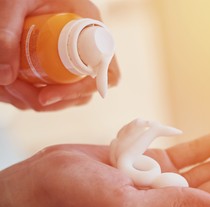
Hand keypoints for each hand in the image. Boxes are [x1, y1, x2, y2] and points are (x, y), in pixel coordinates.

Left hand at [0, 0, 119, 110]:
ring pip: (72, 94)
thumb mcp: (15, 2)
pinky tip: (12, 86)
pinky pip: (60, 88)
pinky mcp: (65, 63)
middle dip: (52, 100)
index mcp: (92, 25)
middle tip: (15, 91)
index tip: (45, 97)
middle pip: (87, 89)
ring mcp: (79, 56)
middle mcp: (91, 44)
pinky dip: (35, 94)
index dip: (80, 90)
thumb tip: (5, 77)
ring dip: (39, 100)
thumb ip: (6, 32)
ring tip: (8, 88)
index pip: (105, 71)